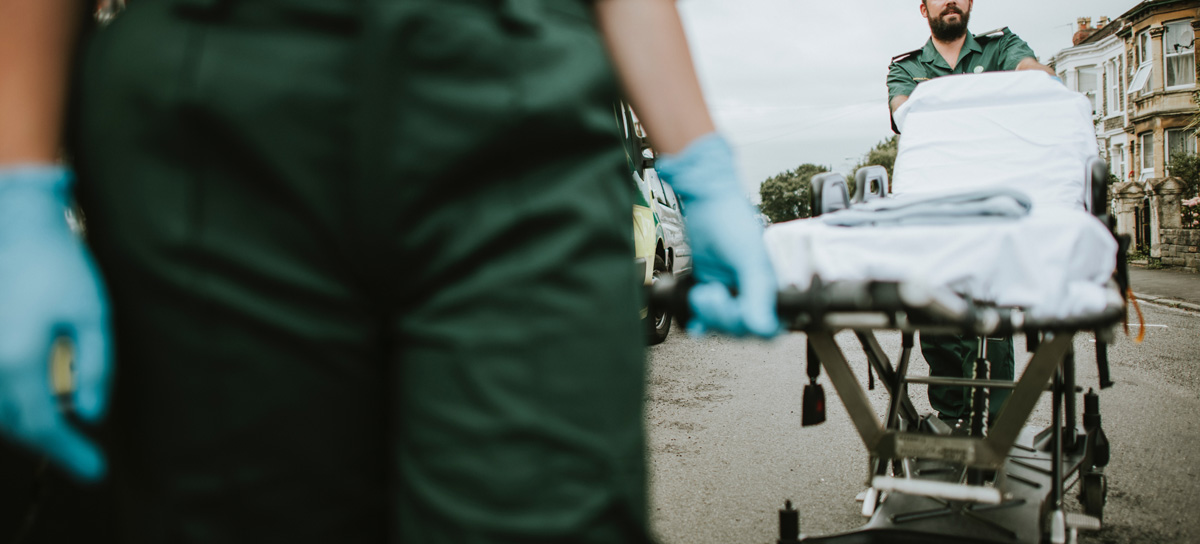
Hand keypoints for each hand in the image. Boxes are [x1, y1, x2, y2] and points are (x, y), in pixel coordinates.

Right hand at [0, 165, 110, 480]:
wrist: (15, 227)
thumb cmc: (60, 267)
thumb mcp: (94, 316)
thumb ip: (96, 368)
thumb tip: (91, 415)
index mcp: (17, 360)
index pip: (41, 426)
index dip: (69, 453)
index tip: (97, 472)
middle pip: (13, 425)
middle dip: (49, 443)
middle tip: (84, 458)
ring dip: (25, 426)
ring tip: (61, 434)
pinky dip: (8, 405)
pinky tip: (30, 404)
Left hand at [654, 134, 779, 336]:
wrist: (706, 201)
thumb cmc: (732, 221)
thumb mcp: (748, 258)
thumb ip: (757, 293)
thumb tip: (762, 328)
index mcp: (771, 287)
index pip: (768, 328)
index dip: (750, 326)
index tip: (736, 310)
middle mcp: (752, 292)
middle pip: (741, 329)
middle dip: (722, 316)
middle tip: (710, 293)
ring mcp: (731, 291)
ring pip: (723, 325)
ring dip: (709, 314)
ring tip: (701, 292)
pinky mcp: (712, 287)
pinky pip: (707, 317)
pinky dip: (700, 322)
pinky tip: (694, 324)